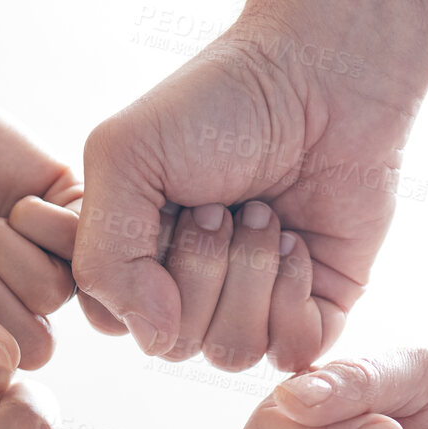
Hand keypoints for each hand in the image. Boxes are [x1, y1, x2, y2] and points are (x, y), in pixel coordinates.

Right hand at [0, 23, 81, 394]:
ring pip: (56, 294)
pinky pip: (82, 243)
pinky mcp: (75, 213)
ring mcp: (53, 261)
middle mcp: (25, 305)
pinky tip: (18, 203)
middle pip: (38, 344)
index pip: (1, 372)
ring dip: (8, 253)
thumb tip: (8, 363)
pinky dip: (39, 221)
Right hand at [72, 0, 427, 370]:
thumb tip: (154, 339)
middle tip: (226, 201)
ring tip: (264, 214)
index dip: (140, 274)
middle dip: (203, 267)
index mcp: (134, 256)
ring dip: (249, 275)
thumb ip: (105, 257)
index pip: (116, 321)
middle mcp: (188, 289)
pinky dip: (293, 297)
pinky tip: (299, 242)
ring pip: (231, 353)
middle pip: (176, 344)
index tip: (170, 204)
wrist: (321, 75)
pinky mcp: (313, 307)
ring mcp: (252, 302)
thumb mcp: (124, 158)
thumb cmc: (217, 103)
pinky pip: (290, 351)